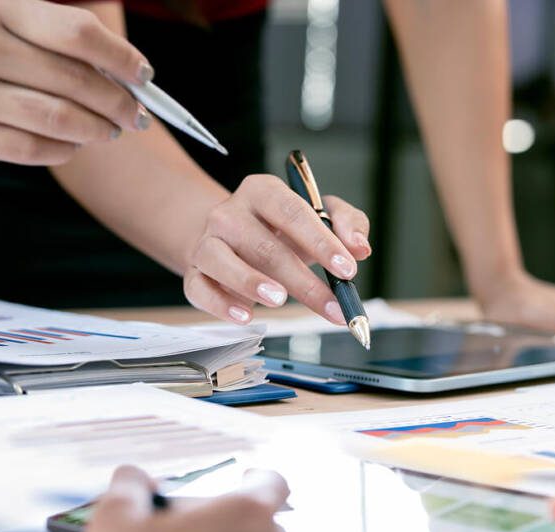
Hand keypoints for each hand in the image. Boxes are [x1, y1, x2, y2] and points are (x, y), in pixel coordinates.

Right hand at [0, 0, 153, 164]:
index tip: (145, 77)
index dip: (122, 59)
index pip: (79, 35)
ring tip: (111, 132)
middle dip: (118, 104)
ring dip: (97, 130)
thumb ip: (46, 33)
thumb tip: (116, 72)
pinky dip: (63, 150)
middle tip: (136, 115)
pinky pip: (28, 149)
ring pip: (57, 119)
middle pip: (75, 82)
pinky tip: (74, 145)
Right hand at [183, 175, 370, 324]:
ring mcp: (207, 243)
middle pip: (265, 246)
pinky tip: (245, 315)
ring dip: (251, 282)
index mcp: (263, 192)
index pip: (292, 212)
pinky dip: (221, 305)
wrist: (230, 240)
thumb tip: (359, 247)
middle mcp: (230, 213)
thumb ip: (346, 222)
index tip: (346, 270)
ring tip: (279, 300)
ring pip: (223, 262)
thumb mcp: (318, 215)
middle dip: (304, 280)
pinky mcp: (195, 273)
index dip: (321, 241)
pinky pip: (200, 289)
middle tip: (333, 305)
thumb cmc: (279, 230)